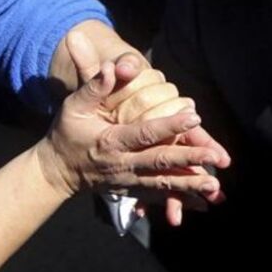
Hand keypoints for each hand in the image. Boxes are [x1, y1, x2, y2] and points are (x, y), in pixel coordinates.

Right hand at [36, 31, 229, 213]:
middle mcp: (122, 164)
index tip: (194, 117)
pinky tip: (204, 204)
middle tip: (215, 157)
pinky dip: (181, 201)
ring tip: (214, 185)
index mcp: (110, 141)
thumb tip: (112, 66)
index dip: (169, 126)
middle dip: (189, 159)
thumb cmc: (67, 132)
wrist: (56, 170)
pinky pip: (159, 197)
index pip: (144, 133)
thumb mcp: (74, 106)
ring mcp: (128, 181)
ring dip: (189, 185)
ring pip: (162, 184)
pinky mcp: (133, 190)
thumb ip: (94, 86)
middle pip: (159, 162)